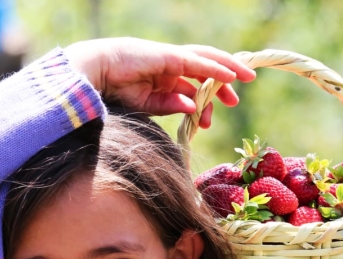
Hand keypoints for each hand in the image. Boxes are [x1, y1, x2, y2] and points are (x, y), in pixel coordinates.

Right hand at [64, 37, 255, 128]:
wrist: (96, 75)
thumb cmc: (115, 91)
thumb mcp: (147, 105)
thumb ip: (170, 106)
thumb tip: (192, 109)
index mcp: (164, 79)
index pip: (192, 86)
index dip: (207, 98)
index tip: (212, 117)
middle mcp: (171, 67)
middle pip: (204, 71)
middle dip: (223, 84)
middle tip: (236, 100)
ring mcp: (170, 59)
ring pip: (206, 61)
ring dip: (228, 69)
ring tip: (246, 78)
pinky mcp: (169, 56)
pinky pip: (197, 62)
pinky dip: (214, 68)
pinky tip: (229, 76)